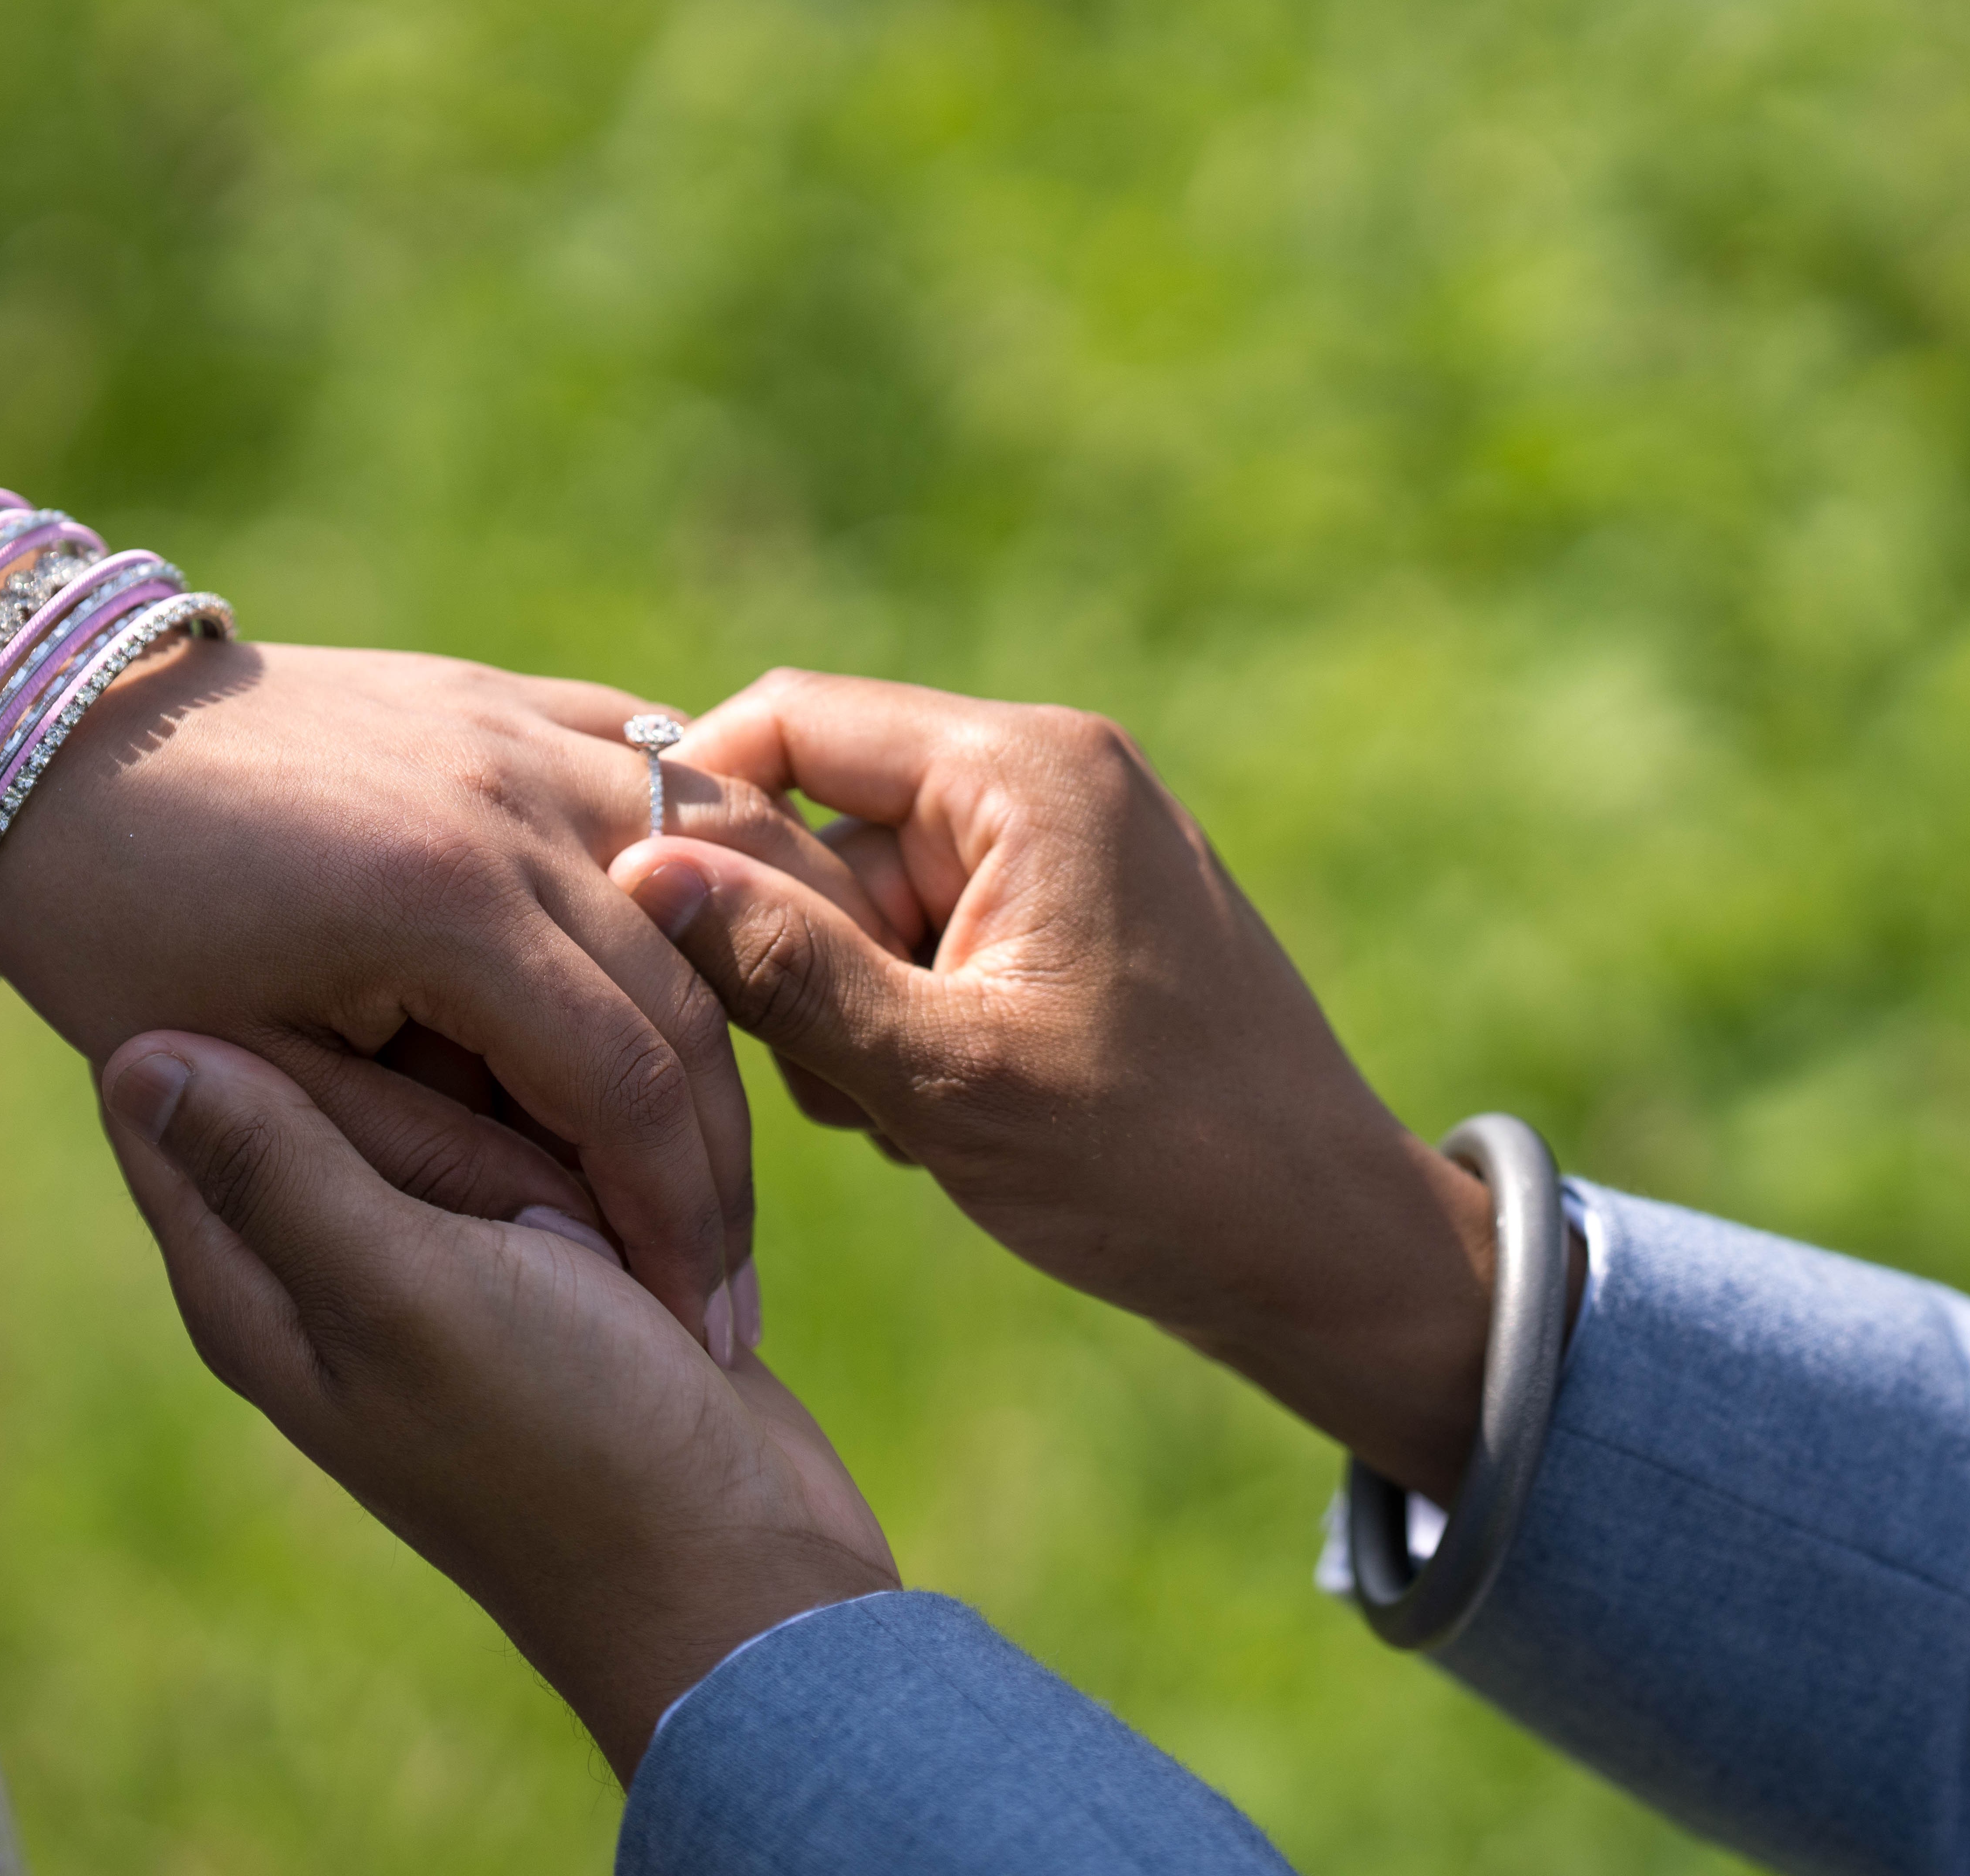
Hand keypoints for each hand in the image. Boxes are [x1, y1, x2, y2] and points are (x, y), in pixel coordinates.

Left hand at [0, 642, 895, 1355]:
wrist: (40, 744)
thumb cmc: (117, 936)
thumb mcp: (251, 1070)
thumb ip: (408, 1143)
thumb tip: (567, 1205)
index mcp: (441, 903)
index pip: (626, 1083)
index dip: (675, 1216)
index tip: (698, 1317)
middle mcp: (503, 797)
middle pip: (688, 988)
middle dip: (722, 1146)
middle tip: (732, 1272)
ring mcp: (511, 726)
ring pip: (708, 862)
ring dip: (752, 985)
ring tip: (752, 1126)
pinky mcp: (502, 693)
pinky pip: (656, 759)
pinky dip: (714, 849)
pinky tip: (733, 937)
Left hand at [99, 1029, 895, 1779]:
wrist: (737, 1563)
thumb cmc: (565, 1443)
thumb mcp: (403, 1297)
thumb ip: (277, 1172)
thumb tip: (122, 1054)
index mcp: (257, 1278)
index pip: (193, 1091)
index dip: (271, 1023)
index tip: (370, 1031)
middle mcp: (329, 1257)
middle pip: (336, 1068)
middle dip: (432, 1076)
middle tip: (514, 1181)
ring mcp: (441, 1248)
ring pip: (452, 1082)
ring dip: (530, 1103)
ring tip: (584, 1204)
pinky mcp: (539, 1237)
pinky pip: (539, 1122)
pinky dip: (588, 1128)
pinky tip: (635, 1177)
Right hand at [631, 671, 1522, 1501]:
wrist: (1326, 1250)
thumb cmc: (1156, 1167)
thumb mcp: (944, 1077)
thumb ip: (788, 969)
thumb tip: (643, 872)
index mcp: (1023, 769)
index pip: (791, 719)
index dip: (699, 809)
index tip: (648, 926)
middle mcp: (1047, 774)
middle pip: (826, 816)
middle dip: (797, 950)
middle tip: (841, 1084)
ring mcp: (1067, 845)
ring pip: (868, 894)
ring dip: (853, 1008)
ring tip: (916, 1116)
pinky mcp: (1074, 915)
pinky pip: (932, 936)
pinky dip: (913, 1025)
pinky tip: (957, 1116)